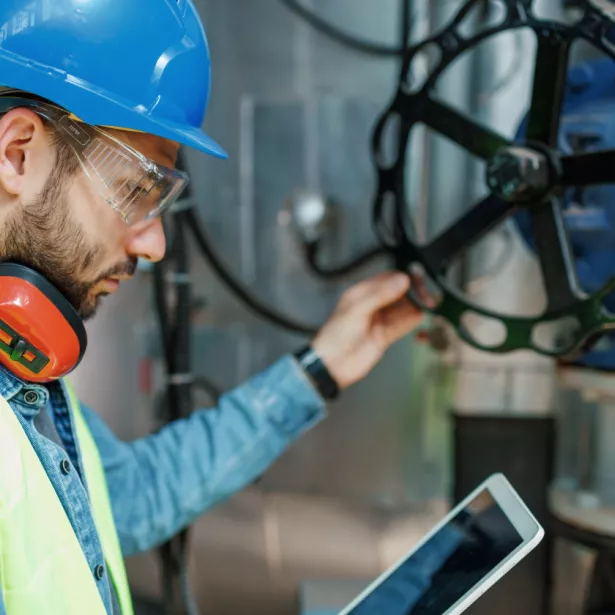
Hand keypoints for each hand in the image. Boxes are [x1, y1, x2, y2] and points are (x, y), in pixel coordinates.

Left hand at [312, 271, 431, 389]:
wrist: (332, 365)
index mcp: (360, 294)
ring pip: (402, 309)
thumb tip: (401, 281)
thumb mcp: (356, 310)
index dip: (401, 278)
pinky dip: (413, 320)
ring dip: (415, 306)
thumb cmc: (334, 337)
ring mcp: (378, 321)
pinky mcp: (384, 336)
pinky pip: (402, 325)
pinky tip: (421, 314)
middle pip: (397, 294)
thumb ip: (380, 295)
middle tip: (425, 292)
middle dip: (412, 292)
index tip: (416, 277)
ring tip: (428, 302)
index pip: (386, 280)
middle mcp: (370, 306)